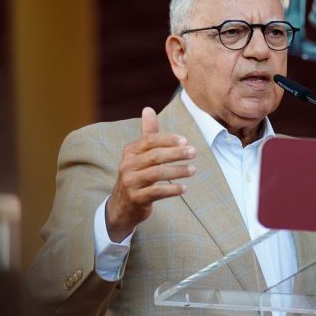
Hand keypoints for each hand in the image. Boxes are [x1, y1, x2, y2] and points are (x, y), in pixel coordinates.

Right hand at [105, 107, 194, 241]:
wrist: (122, 206)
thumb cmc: (136, 175)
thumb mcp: (139, 155)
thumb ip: (148, 133)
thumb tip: (148, 108)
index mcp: (130, 152)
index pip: (149, 141)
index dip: (168, 139)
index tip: (185, 140)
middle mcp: (128, 165)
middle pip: (154, 156)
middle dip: (176, 153)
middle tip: (194, 152)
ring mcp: (131, 183)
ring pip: (156, 174)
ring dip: (177, 171)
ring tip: (193, 170)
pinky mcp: (136, 198)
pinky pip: (156, 192)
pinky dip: (172, 189)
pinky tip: (184, 188)